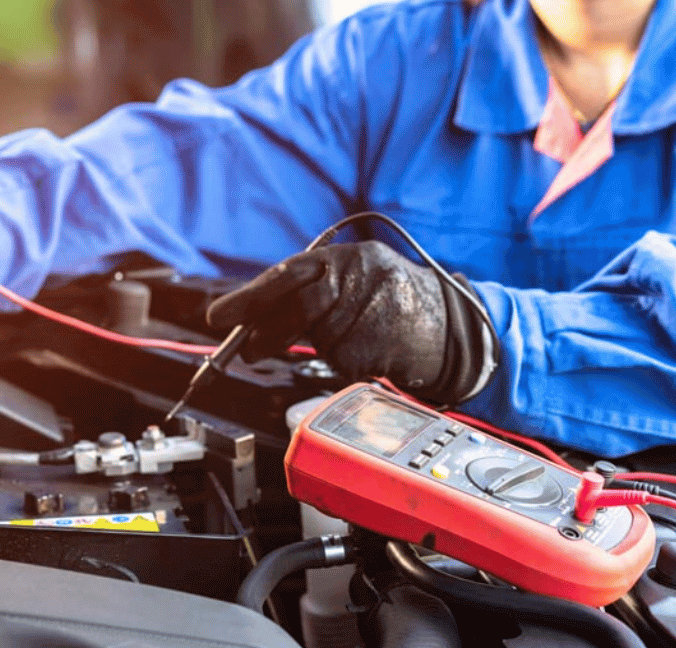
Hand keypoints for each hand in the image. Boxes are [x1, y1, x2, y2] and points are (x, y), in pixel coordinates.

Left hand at [206, 241, 493, 403]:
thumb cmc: (396, 304)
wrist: (457, 326)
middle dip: (266, 331)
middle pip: (296, 306)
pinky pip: (343, 361)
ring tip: (353, 339)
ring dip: (322, 347)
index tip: (218, 316)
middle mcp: (360, 274)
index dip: (249, 296)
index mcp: (348, 256)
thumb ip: (313, 289)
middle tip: (247, 351)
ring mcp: (374, 306)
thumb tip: (254, 316)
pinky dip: (348, 363)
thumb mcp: (357, 280)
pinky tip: (374, 350)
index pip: (287, 273)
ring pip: (319, 338)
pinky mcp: (382, 340)